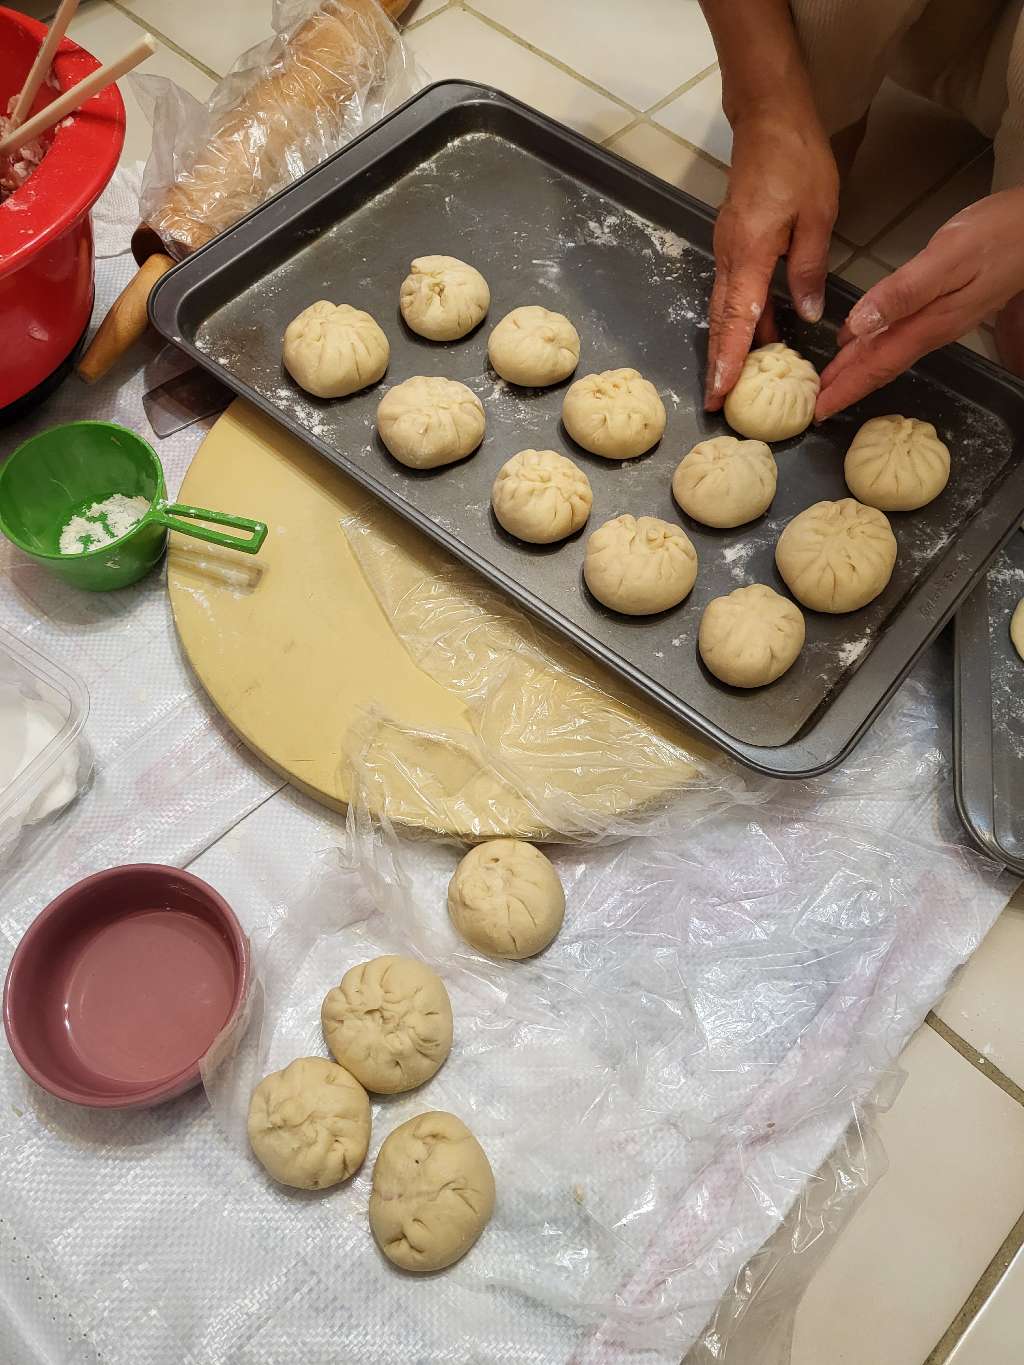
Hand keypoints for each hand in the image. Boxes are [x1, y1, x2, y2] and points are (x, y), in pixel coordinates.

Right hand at [705, 107, 837, 409]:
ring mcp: (728, 248)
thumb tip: (809, 315)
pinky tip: (759, 334)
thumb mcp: (818, 215)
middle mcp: (730, 255)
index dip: (728, 360)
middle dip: (719, 364)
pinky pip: (734, 289)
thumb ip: (809, 268)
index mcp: (750, 251)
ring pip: (725, 307)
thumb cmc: (797, 159)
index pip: (736, 318)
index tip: (718, 393)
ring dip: (730, 344)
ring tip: (736, 380)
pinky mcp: (733, 241)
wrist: (769, 117)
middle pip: (721, 320)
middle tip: (717, 403)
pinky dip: (741, 317)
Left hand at [817, 189, 1023, 419]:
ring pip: (888, 350)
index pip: (877, 367)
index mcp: (928, 323)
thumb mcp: (947, 259)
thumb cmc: (999, 235)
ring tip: (830, 379)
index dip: (846, 389)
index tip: (819, 411)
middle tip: (816, 403)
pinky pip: (900, 333)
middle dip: (846, 386)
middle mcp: (932, 328)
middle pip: (880, 365)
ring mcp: (940, 317)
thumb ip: (903, 293)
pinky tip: (861, 339)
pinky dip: (874, 343)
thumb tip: (860, 325)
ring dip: (857, 367)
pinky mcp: (946, 302)